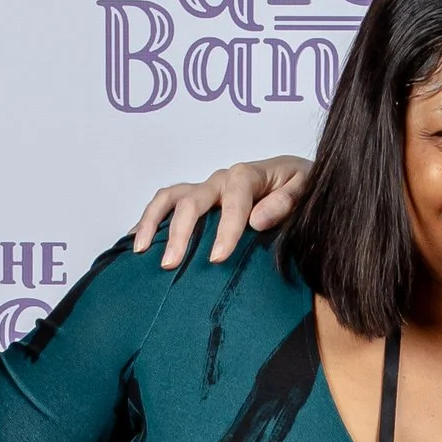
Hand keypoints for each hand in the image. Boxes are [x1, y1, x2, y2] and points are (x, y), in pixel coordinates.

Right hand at [131, 155, 311, 272]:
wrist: (296, 176)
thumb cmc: (301, 185)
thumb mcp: (304, 188)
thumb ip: (285, 202)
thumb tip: (257, 220)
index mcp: (247, 176)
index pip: (234, 201)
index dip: (225, 229)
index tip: (217, 258)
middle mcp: (220, 180)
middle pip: (192, 200)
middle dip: (181, 233)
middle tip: (171, 264)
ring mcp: (205, 189)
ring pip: (170, 198)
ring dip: (153, 222)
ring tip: (142, 251)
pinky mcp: (196, 199)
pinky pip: (166, 204)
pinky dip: (148, 220)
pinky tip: (136, 242)